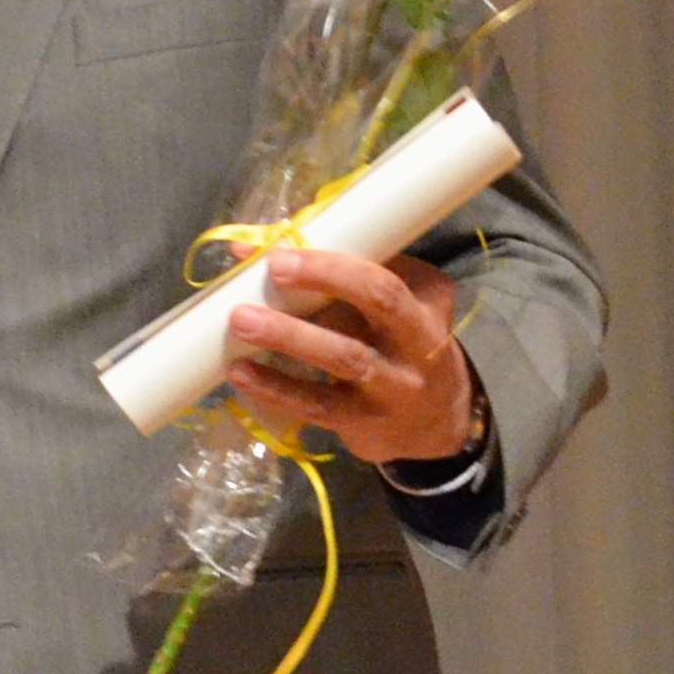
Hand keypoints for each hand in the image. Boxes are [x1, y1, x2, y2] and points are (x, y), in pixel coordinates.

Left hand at [220, 245, 481, 469]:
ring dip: (289, 336)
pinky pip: (316, 404)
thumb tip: (250, 247)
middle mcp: (417, 343)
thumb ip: (336, 276)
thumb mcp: (390, 309)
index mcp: (422, 305)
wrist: (435, 426)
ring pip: (344, 357)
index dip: (336, 262)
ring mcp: (391, 386)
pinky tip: (238, 371)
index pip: (387, 273)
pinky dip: (274, 387)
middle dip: (325, 278)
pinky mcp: (361, 421)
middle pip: (380, 300)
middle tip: (273, 268)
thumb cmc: (397, 348)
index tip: (284, 249)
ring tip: (240, 321)